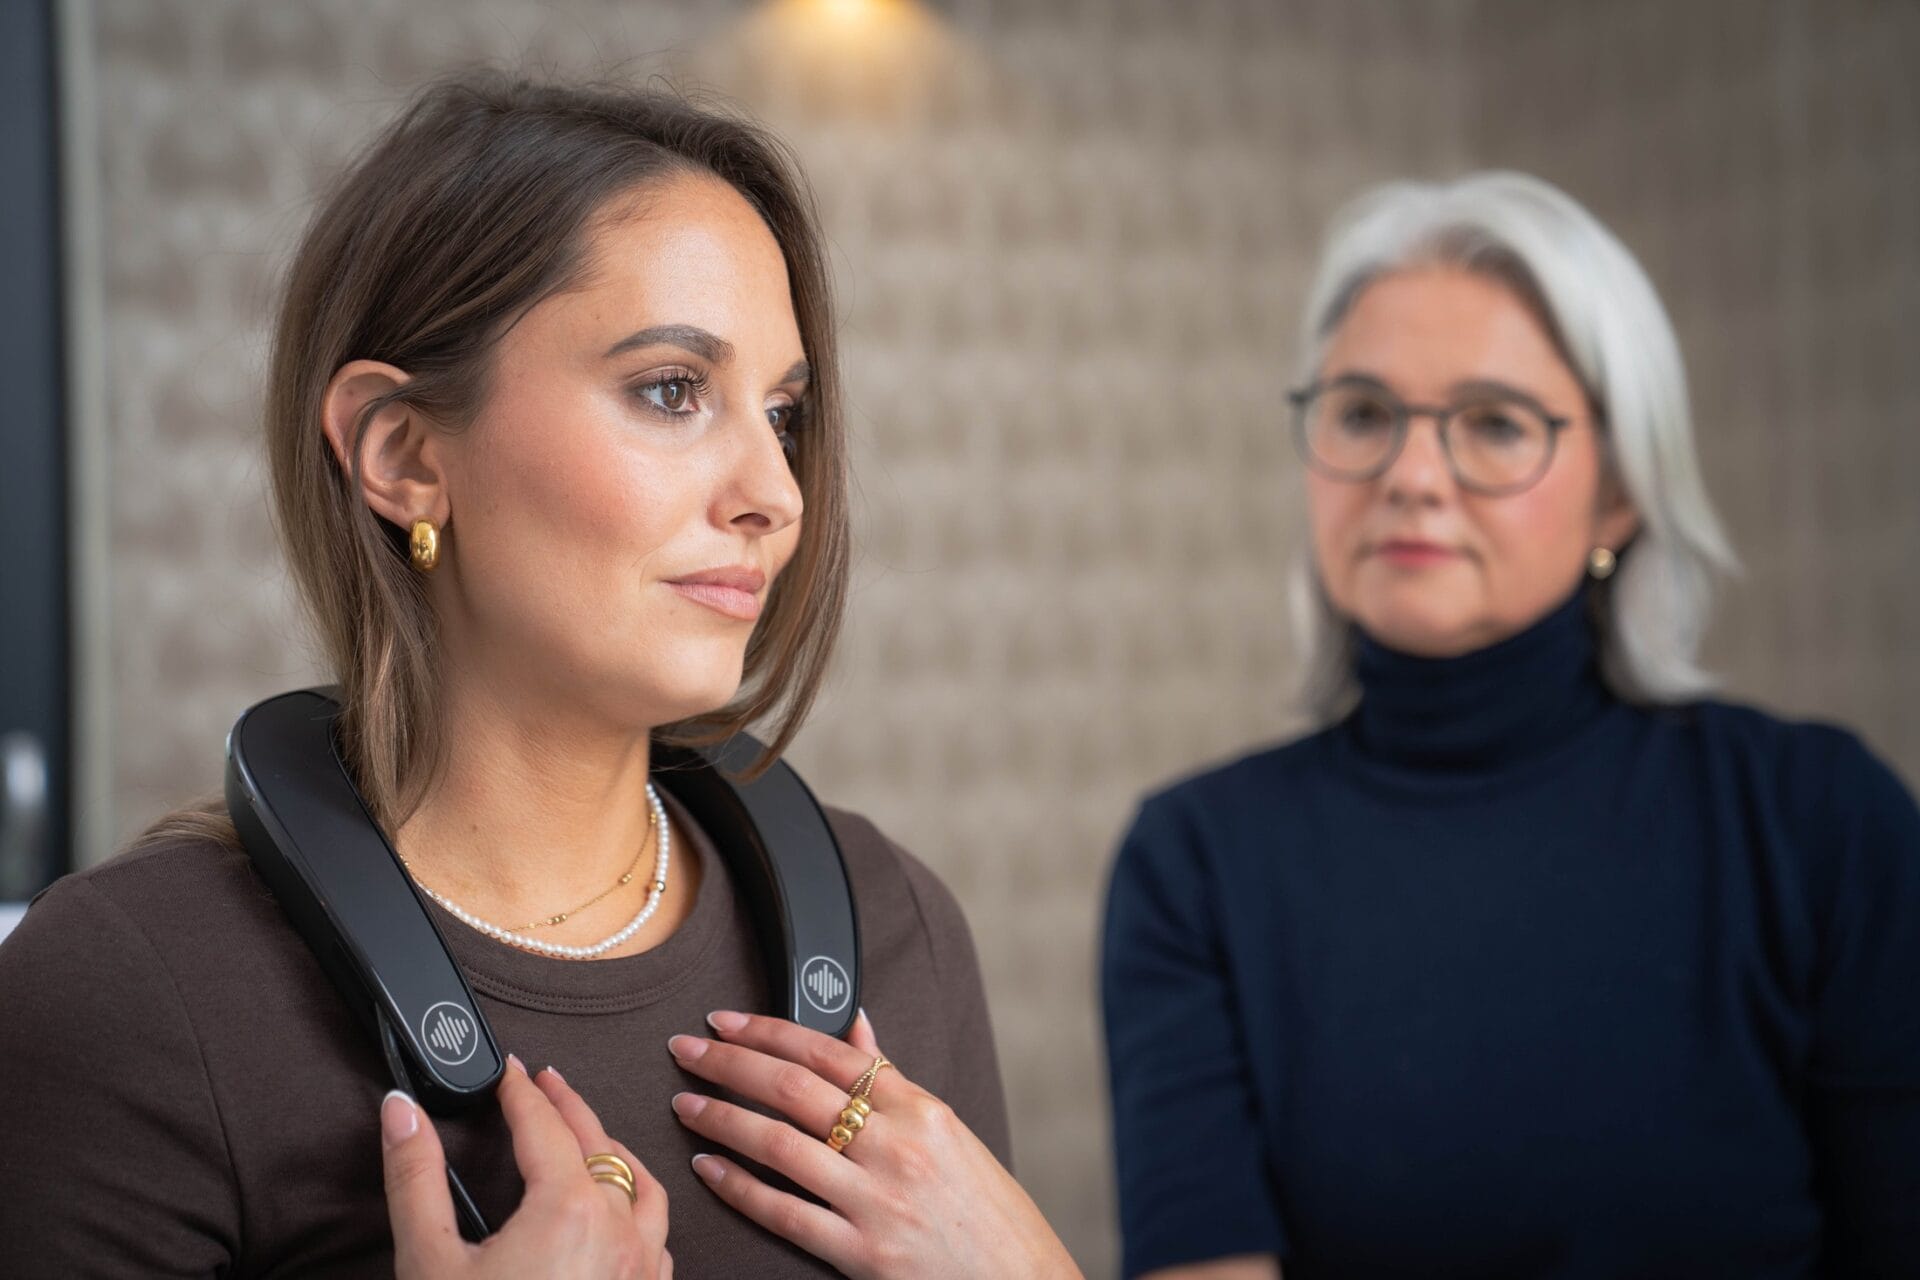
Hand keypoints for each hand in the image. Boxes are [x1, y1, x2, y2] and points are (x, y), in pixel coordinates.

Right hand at [381, 1054, 671, 1278]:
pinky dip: (637, 1203)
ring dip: (613, 1150)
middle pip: (599, 1144)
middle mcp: (620, 1233)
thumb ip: (415, 1178)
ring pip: (644, 1186)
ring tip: (586, 1134)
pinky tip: (618, 1210)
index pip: (545, 1125)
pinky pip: (657, 1235)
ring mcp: (642, 1271)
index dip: (521, 1090)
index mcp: (570, 1210)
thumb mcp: (429, 1261)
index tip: (507, 1070)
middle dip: (567, 1106)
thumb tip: (401, 1114)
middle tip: (542, 1083)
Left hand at [667, 1011, 1079, 1278]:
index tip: (725, 1020)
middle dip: (730, 1062)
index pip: (829, 1053)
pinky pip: (784, 1212)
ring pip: (779, 1144)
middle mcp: (897, 1147)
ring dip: (722, 1118)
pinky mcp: (861, 1252)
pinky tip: (709, 1167)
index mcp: (921, 1109)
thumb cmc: (987, 1211)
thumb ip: (895, 1081)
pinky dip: (739, 1186)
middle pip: (794, 1089)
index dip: (769, 1031)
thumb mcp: (949, 1132)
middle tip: (686, 1048)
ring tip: (686, 1103)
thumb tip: (855, 1029)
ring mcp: (877, 1200)